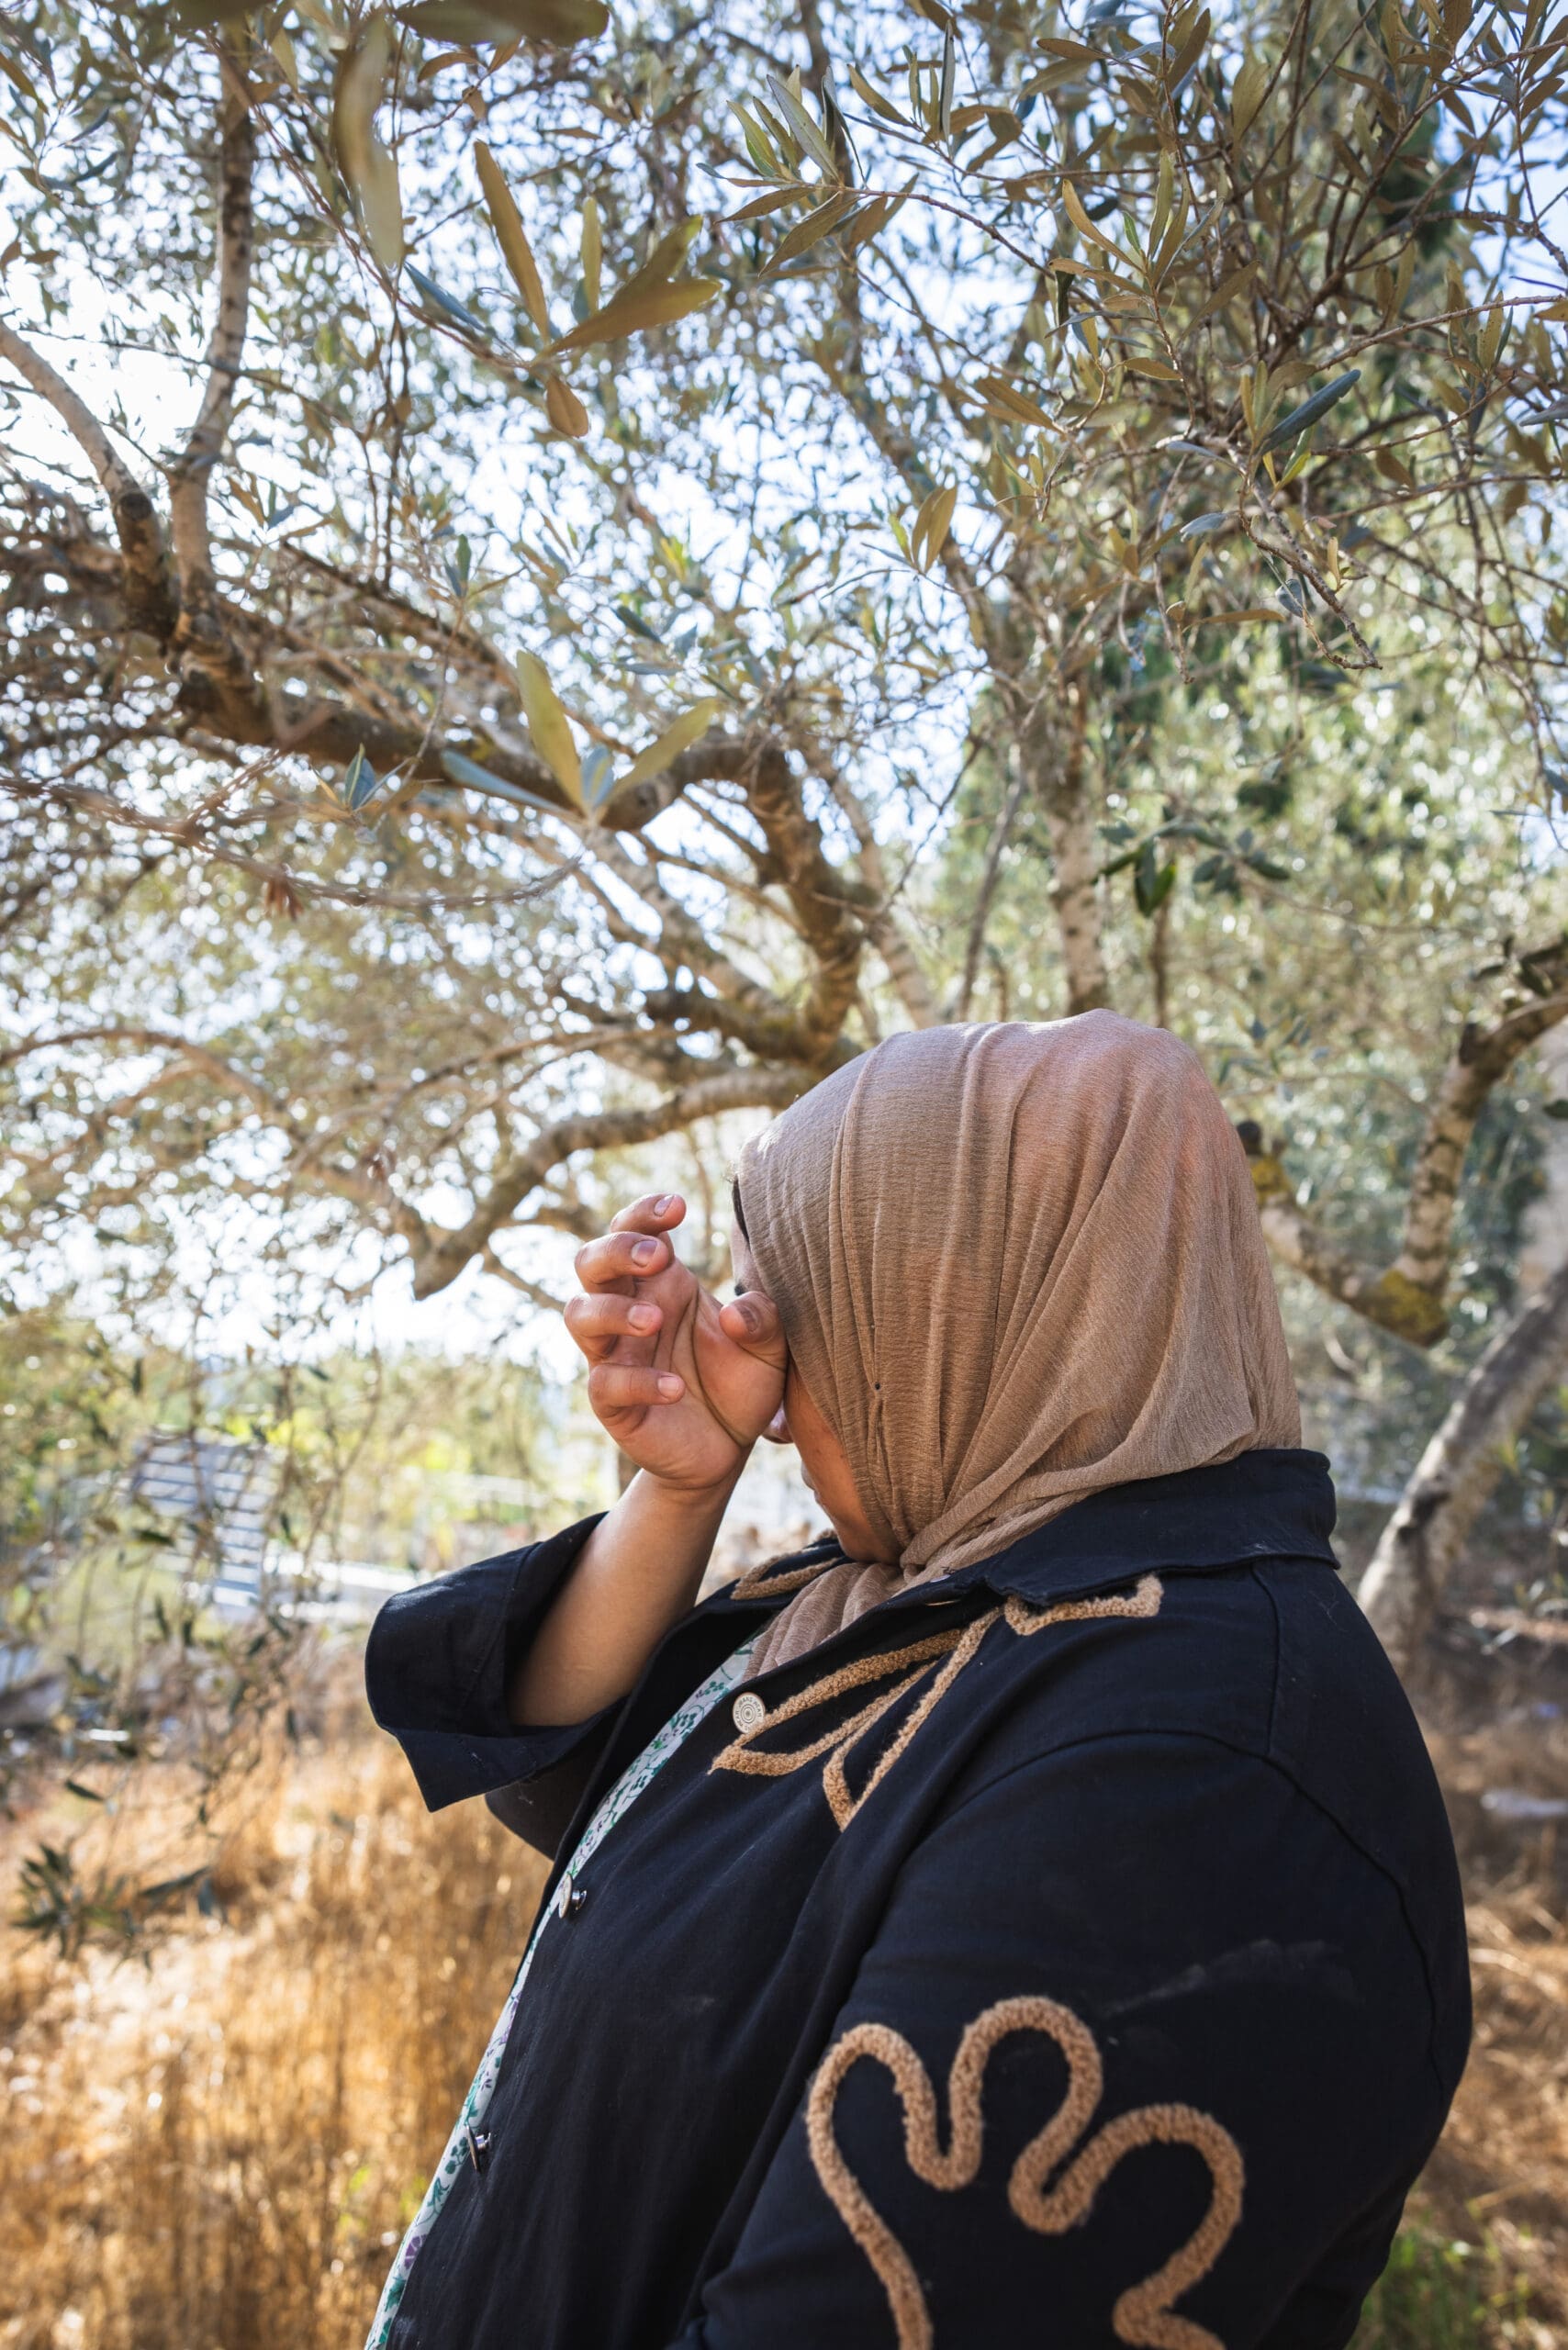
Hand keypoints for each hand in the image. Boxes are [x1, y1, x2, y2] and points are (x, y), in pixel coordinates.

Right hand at [566, 1193, 786, 1495]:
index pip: (633, 1230)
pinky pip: (606, 1383)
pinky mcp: (613, 1403)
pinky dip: (637, 1381)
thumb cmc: (742, 1383)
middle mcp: (630, 1310)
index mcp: (664, 1284)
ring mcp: (615, 1355)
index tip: (678, 1207)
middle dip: (616, 1249)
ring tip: (655, 1320)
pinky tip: (674, 1387)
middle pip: (591, 1262)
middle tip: (657, 1258)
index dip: (644, 1212)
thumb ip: (765, 1321)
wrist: (729, 1449)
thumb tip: (737, 1312)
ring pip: (579, 1315)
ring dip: (612, 1310)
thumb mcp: (770, 1349)